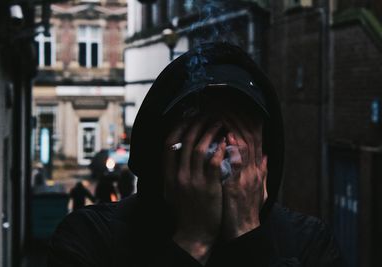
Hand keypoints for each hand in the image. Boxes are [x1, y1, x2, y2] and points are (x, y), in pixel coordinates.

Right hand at [163, 118, 226, 263]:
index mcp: (168, 175)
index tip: (186, 117)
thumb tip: (174, 152)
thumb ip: (171, 172)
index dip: (178, 127)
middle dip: (196, 124)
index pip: (169, 144)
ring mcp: (194, 181)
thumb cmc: (185, 211)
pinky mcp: (209, 187)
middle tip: (206, 115)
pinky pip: (214, 162)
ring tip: (219, 123)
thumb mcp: (171, 191)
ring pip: (200, 148)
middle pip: (185, 141)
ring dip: (210, 132)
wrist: (195, 233)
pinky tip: (226, 141)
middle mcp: (178, 176)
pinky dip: (220, 149)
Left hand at [221, 116, 267, 239]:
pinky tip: (226, 137)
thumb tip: (265, 156)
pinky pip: (236, 165)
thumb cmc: (247, 209)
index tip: (242, 106)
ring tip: (226, 112)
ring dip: (236, 128)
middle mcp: (255, 170)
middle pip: (252, 138)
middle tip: (230, 104)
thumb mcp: (259, 188)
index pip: (257, 138)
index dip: (251, 121)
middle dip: (242, 118)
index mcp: (257, 168)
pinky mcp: (236, 186)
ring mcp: (246, 177)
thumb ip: (262, 171)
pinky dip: (233, 150)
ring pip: (246, 147)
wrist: (244, 230)